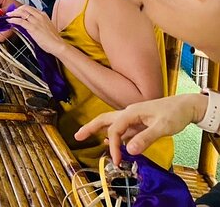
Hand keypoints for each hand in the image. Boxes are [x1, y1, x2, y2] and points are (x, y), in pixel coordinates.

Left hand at [6, 5, 66, 54]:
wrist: (57, 45)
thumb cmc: (53, 39)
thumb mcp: (46, 27)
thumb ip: (39, 23)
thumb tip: (30, 24)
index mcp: (43, 15)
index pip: (30, 8)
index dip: (22, 9)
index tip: (17, 11)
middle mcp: (40, 16)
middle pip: (25, 8)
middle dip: (17, 9)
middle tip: (11, 13)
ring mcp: (36, 21)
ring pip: (22, 12)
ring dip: (13, 13)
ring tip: (9, 16)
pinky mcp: (33, 27)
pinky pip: (20, 21)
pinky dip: (13, 20)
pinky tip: (10, 21)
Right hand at [75, 93, 207, 164]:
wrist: (186, 106)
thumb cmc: (175, 114)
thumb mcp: (162, 127)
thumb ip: (145, 138)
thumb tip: (130, 150)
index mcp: (131, 112)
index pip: (115, 130)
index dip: (114, 146)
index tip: (117, 160)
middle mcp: (129, 113)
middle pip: (104, 119)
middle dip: (90, 127)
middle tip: (78, 136)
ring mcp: (133, 117)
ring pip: (112, 123)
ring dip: (99, 129)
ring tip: (86, 136)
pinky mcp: (138, 122)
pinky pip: (122, 128)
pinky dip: (114, 135)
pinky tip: (112, 142)